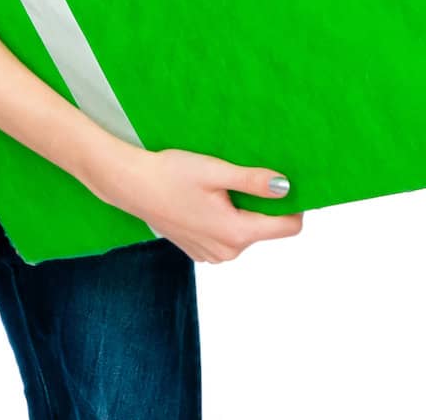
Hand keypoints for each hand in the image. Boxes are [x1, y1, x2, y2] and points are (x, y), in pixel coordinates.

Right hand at [91, 144, 303, 263]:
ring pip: (245, 231)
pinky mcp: (200, 251)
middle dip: (261, 203)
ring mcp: (213, 255)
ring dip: (241, 209)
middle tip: (239, 175)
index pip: (287, 227)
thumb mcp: (215, 171)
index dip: (293, 204)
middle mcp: (228, 252)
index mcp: (236, 233)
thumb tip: (286, 188)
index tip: (286, 181)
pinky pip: (226, 235)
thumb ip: (253, 181)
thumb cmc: (171, 174)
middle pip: (265, 228)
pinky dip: (224, 217)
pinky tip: (204, 198)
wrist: (132, 185)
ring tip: (217, 186)